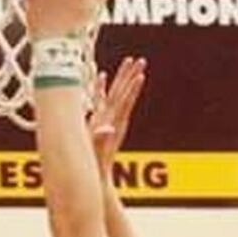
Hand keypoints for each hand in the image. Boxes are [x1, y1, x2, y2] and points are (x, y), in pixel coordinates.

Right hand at [89, 56, 145, 170]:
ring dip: (123, 78)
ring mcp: (108, 119)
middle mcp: (114, 119)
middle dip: (131, 76)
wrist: (98, 175)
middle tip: (140, 61)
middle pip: (124, 93)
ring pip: (117, 94)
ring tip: (129, 62)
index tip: (140, 75)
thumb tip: (109, 129)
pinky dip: (102, 87)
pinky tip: (102, 76)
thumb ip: (102, 140)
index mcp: (113, 124)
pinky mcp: (101, 121)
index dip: (132, 89)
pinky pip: (102, 99)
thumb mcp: (98, 153)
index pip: (125, 102)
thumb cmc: (96, 165)